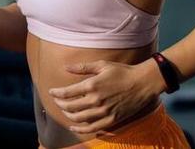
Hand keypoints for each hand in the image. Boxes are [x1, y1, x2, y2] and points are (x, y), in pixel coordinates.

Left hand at [48, 60, 162, 133]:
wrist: (142, 83)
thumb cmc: (122, 71)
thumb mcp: (101, 65)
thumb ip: (82, 67)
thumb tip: (65, 67)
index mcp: (91, 86)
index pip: (66, 93)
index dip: (56, 93)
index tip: (51, 92)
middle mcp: (95, 101)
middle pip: (70, 106)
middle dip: (59, 104)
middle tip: (56, 100)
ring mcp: (103, 112)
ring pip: (78, 118)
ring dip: (67, 115)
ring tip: (64, 110)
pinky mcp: (111, 120)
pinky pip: (91, 128)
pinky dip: (80, 129)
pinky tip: (73, 126)